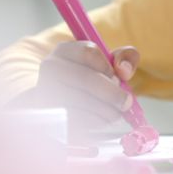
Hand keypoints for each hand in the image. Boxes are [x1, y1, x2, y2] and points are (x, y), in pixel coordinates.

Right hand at [13, 41, 140, 144]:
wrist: (66, 104)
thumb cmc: (93, 79)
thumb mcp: (111, 63)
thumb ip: (126, 57)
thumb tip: (124, 69)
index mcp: (65, 50)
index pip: (88, 52)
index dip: (107, 67)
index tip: (117, 78)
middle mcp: (50, 68)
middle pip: (84, 78)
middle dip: (111, 93)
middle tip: (126, 102)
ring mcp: (46, 92)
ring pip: (80, 101)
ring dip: (105, 110)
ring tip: (115, 113)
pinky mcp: (49, 115)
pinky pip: (74, 120)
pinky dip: (94, 122)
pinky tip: (102, 121)